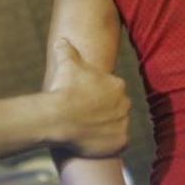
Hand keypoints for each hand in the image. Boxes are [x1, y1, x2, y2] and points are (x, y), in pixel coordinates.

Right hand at [45, 39, 129, 156]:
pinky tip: (93, 142)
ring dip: (106, 128)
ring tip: (88, 130)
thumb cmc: (64, 88)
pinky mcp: (121, 143)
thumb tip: (61, 40)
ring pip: (117, 126)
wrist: (59, 118)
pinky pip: (118, 144)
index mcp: (117, 85)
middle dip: (105, 112)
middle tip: (87, 116)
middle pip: (117, 108)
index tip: (86, 100)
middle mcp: (125, 104)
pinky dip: (108, 144)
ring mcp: (124, 124)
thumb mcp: (65, 62)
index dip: (98, 96)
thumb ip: (66, 49)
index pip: (112, 91)